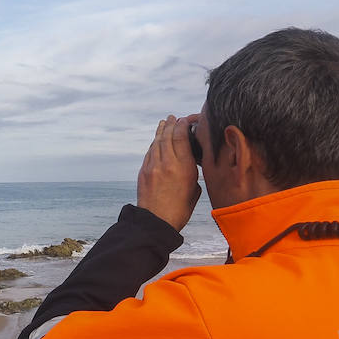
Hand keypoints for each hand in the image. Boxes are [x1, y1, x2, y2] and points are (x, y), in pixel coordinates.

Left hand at [136, 114, 201, 230]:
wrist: (157, 221)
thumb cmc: (180, 209)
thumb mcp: (194, 189)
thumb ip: (192, 171)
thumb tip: (190, 161)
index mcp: (183, 167)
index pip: (181, 136)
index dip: (184, 124)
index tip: (187, 119)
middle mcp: (167, 163)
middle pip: (168, 135)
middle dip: (172, 124)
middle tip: (174, 117)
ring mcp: (153, 166)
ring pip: (157, 142)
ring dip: (161, 130)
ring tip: (165, 122)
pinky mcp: (144, 171)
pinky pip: (150, 152)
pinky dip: (155, 144)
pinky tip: (157, 140)